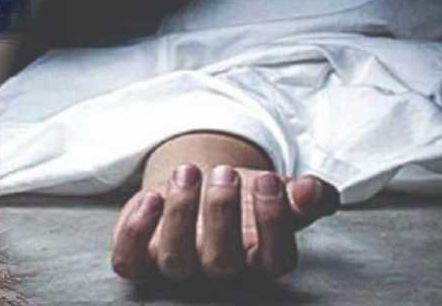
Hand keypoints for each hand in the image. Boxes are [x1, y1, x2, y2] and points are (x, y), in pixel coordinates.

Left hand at [111, 164, 339, 282]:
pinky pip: (129, 261)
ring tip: (188, 172)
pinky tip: (149, 197)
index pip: (276, 260)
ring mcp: (177, 265)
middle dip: (222, 213)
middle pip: (222, 262)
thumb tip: (312, 190)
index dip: (274, 222)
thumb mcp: (279, 191)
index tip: (269, 179)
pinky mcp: (140, 257)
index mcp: (259, 259)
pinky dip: (135, 232)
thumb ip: (305, 194)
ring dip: (180, 214)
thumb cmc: (244, 196)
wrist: (198, 187)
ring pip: (175, 260)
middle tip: (224, 172)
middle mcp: (219, 269)